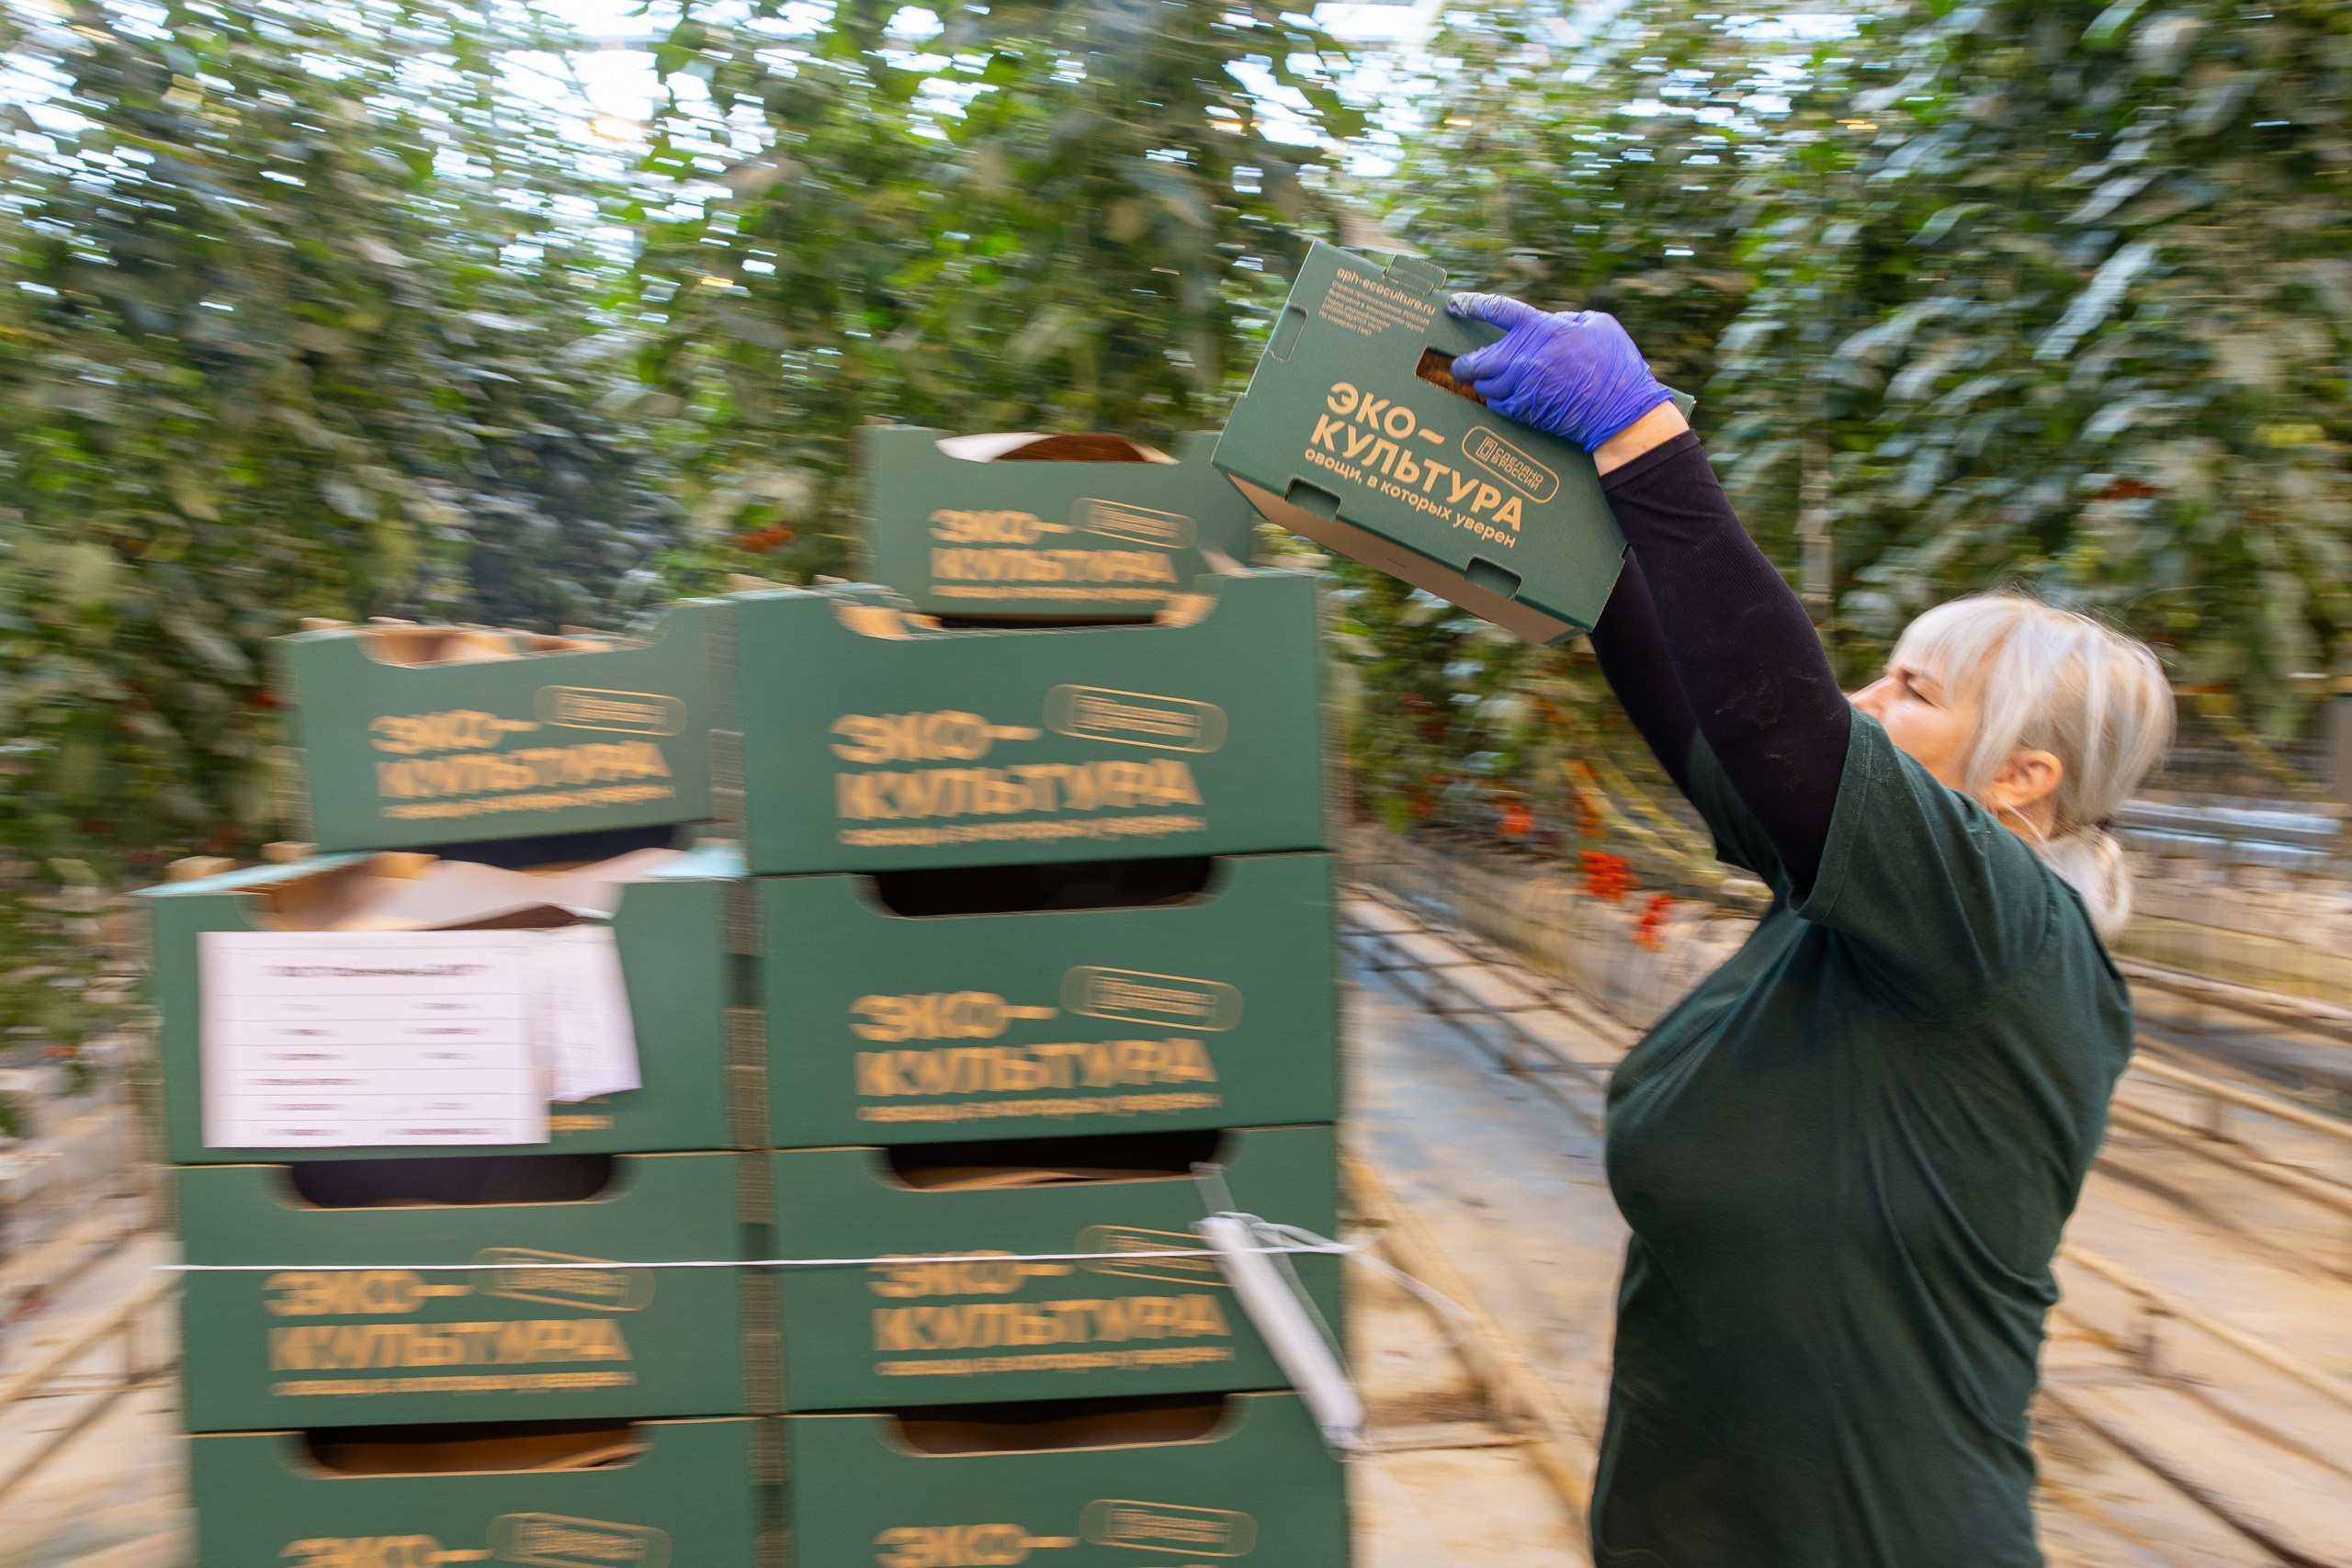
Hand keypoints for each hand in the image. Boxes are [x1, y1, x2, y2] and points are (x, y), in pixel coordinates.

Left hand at [1448, 294, 1672, 452]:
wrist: (1619, 411)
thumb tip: (1550, 322)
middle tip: (1463, 363)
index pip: (1494, 309)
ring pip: (1481, 386)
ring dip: (1482, 383)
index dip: (1470, 305)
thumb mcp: (1597, 324)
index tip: (1455, 304)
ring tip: (1489, 381)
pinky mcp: (1523, 413)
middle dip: (1464, 362)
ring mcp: (1520, 388)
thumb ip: (1566, 318)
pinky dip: (1495, 400)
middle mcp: (1522, 358)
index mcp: (1539, 328)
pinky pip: (1494, 406)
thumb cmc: (1614, 365)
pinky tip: (1505, 397)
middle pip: (1474, 360)